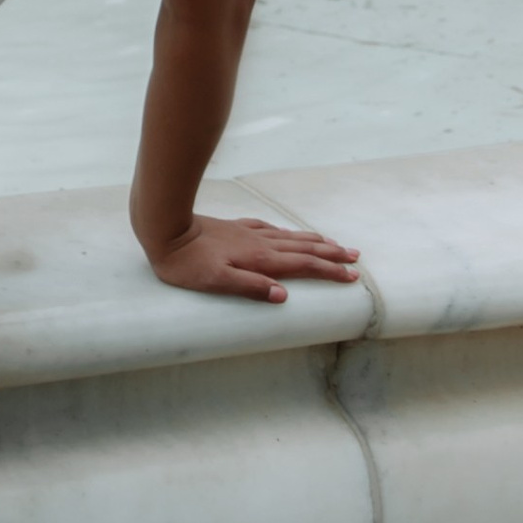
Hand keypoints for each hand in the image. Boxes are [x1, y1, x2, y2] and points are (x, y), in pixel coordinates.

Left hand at [145, 219, 362, 304]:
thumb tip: (283, 296)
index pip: (303, 267)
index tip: (351, 277)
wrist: (166, 228)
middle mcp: (260, 244)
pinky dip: (288, 233)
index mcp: (260, 260)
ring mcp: (249, 233)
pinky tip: (288, 233)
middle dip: (331, 255)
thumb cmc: (188, 262)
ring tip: (334, 244)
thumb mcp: (216, 281)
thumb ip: (250, 287)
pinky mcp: (237, 227)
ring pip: (291, 237)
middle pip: (304, 249)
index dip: (328, 272)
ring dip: (315, 242)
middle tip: (355, 258)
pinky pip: (272, 229)